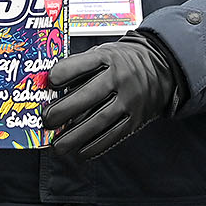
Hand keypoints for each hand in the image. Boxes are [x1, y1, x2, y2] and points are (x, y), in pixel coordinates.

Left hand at [42, 34, 181, 159]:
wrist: (159, 69)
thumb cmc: (120, 63)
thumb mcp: (103, 54)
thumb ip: (79, 68)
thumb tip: (49, 90)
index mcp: (108, 58)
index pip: (83, 63)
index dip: (64, 73)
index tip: (49, 82)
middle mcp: (120, 78)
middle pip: (90, 95)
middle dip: (64, 110)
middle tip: (47, 121)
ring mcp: (129, 100)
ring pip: (100, 121)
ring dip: (76, 136)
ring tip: (58, 146)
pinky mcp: (135, 120)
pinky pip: (113, 136)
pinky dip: (95, 146)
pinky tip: (80, 151)